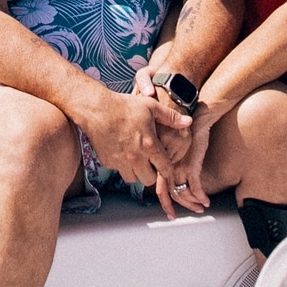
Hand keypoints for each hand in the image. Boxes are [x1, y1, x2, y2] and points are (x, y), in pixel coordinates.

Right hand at [82, 82, 189, 198]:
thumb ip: (171, 117)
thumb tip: (188, 122)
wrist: (97, 109)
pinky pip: (118, 171)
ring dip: (136, 172)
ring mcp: (120, 162)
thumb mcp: (151, 107)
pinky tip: (123, 152)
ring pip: (132, 179)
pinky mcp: (107, 162)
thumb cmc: (126, 106)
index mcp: (149, 145)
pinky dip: (122, 166)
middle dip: (152, 173)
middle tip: (151, 161)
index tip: (167, 167)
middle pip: (148, 180)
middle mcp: (135, 157)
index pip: (164, 168)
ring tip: (138, 159)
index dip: (168, 170)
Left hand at [156, 101, 218, 217]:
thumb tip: (168, 168)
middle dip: (174, 207)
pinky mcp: (192, 164)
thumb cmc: (184, 122)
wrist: (196, 113)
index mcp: (161, 160)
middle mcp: (167, 165)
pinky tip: (206, 201)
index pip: (158, 186)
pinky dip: (201, 196)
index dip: (163, 201)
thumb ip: (167, 154)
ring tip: (199, 209)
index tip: (168, 210)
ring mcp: (179, 166)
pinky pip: (195, 187)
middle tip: (175, 216)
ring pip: (182, 193)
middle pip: (169, 193)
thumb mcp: (170, 138)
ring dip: (192, 204)